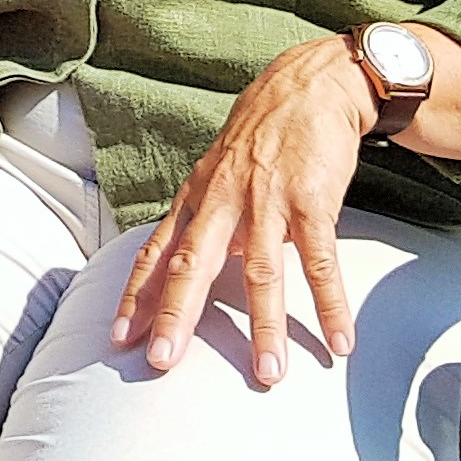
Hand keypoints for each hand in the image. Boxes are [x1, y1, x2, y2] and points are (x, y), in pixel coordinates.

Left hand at [112, 37, 375, 387]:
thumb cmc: (261, 136)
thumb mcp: (217, 173)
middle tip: (164, 361)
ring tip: (269, 375)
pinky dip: (331, 304)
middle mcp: (224, 200)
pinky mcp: (312, 201)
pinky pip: (320, 261)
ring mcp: (268, 200)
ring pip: (261, 272)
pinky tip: (340, 341)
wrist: (309, 85)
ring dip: (266, 327)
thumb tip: (183, 270)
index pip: (157, 251)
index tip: (120, 336)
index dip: (137, 294)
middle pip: (193, 263)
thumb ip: (202, 220)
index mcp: (197, 197)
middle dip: (177, 314)